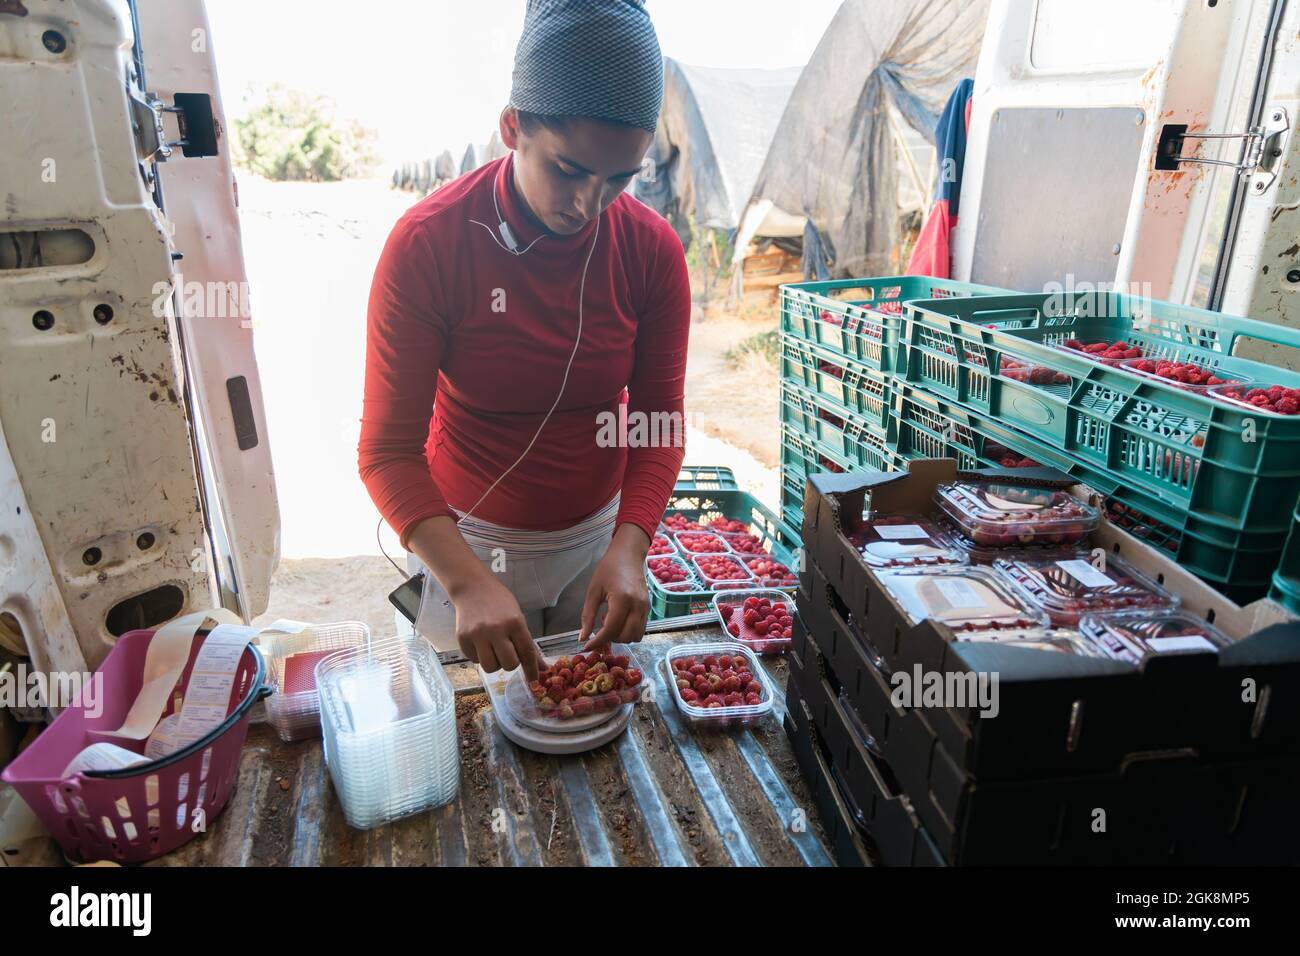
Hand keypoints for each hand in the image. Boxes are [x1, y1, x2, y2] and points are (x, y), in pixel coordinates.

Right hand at [450, 573, 544, 680]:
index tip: (534, 681)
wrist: (473, 588)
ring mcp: (478, 635)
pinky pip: (475, 661)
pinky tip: (481, 643)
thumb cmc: (500, 602)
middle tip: (507, 652)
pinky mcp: (463, 639)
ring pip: (490, 667)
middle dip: (510, 663)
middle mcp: (496, 630)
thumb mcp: (518, 618)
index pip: (527, 653)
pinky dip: (480, 656)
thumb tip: (541, 668)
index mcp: (515, 623)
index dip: (532, 670)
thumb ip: (527, 643)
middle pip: (509, 665)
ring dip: (495, 662)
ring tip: (493, 649)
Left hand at [579, 524, 651, 651]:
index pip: (610, 630)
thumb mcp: (593, 591)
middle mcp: (637, 606)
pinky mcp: (648, 608)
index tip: (586, 647)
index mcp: (622, 599)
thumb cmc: (608, 569)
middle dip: (610, 639)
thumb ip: (588, 616)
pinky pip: (640, 629)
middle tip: (600, 628)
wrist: (628, 555)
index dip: (597, 642)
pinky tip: (619, 619)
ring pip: (635, 636)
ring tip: (610, 622)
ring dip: (621, 636)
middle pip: (625, 637)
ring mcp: (645, 607)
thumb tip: (582, 638)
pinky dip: (628, 631)